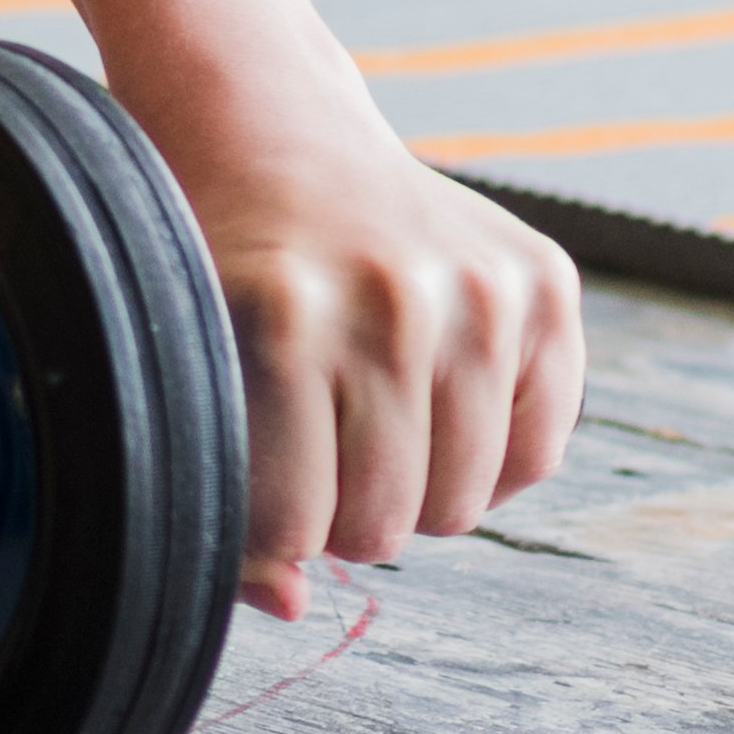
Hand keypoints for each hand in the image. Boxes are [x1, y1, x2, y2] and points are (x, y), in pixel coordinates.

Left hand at [173, 102, 588, 616]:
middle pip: (387, 526)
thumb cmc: (218, 264)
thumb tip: (295, 606)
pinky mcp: (544, 278)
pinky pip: (539, 451)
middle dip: (346, 512)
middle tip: (320, 442)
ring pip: (465, 503)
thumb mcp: (189, 364)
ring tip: (373, 420)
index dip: (275, 527)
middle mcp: (392, 298)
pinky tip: (438, 398)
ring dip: (417, 488)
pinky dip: (490, 454)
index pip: (298, 528)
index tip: (263, 475)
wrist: (270, 127)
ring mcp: (479, 285)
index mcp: (283, 320)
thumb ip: (227, 498)